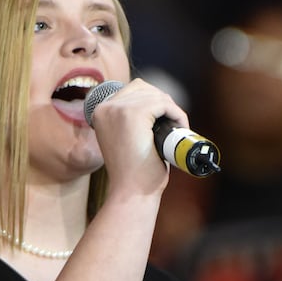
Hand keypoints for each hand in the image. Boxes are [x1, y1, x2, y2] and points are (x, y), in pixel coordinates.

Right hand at [87, 78, 186, 197]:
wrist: (132, 192)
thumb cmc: (134, 172)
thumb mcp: (127, 139)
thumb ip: (133, 120)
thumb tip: (159, 105)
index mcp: (100, 112)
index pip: (132, 90)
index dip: (153, 101)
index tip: (164, 120)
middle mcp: (106, 107)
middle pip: (144, 88)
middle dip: (163, 103)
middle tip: (173, 124)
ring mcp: (118, 109)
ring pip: (156, 95)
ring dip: (172, 109)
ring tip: (178, 128)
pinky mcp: (133, 115)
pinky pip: (164, 104)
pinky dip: (177, 114)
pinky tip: (180, 127)